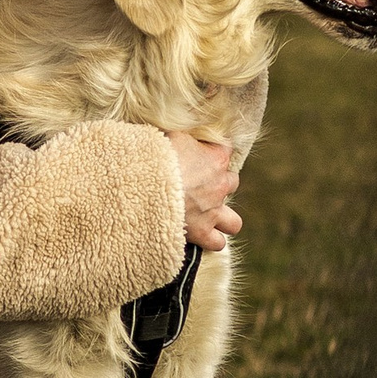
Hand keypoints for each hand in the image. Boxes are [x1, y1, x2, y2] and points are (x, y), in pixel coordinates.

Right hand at [166, 131, 240, 252]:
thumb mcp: (172, 135)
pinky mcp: (202, 232)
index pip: (225, 151)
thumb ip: (185, 137)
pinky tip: (199, 236)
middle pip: (232, 183)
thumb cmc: (155, 157)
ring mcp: (213, 211)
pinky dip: (211, 240)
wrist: (143, 184)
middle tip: (198, 185)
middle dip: (218, 185)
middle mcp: (220, 184)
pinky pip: (217, 242)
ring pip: (233, 221)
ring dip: (223, 218)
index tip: (198, 156)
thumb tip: (183, 136)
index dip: (212, 153)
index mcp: (216, 158)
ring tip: (208, 216)